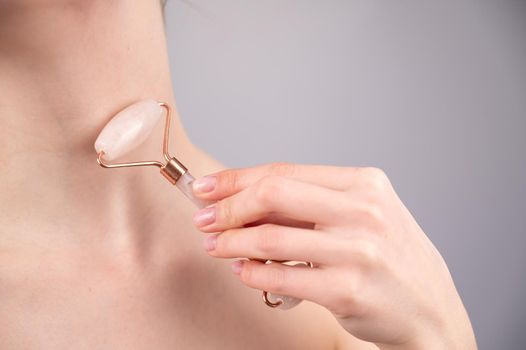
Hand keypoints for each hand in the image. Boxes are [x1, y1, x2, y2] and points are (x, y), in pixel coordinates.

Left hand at [191, 163, 476, 349]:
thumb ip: (311, 204)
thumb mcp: (363, 216)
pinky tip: (241, 270)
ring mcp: (358, 251)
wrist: (430, 309)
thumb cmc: (390, 258)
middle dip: (228, 207)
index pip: (284, 172)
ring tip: (213, 245)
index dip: (237, 179)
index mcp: (365, 184)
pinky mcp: (348, 290)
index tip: (208, 188)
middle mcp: (364, 211)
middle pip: (274, 194)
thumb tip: (244, 199)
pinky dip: (252, 273)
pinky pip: (283, 278)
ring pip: (272, 238)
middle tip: (203, 219)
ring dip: (231, 242)